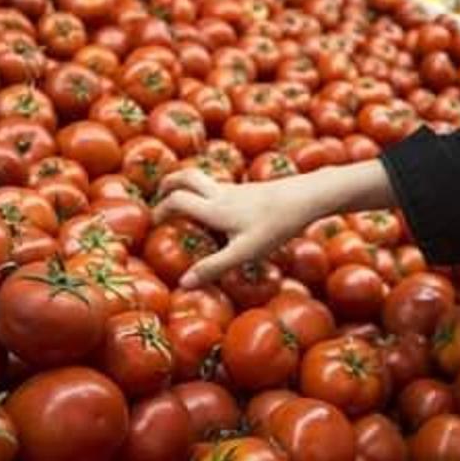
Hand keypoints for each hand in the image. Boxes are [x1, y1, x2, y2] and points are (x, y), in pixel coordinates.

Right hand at [152, 160, 395, 287]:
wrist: (306, 198)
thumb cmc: (276, 226)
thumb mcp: (245, 252)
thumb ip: (214, 268)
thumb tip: (184, 284)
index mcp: (214, 208)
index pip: (176, 200)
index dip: (160, 210)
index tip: (153, 224)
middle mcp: (221, 193)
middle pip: (186, 175)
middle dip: (168, 183)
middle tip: (159, 196)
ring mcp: (236, 189)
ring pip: (204, 179)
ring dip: (188, 186)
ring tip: (183, 204)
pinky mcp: (250, 190)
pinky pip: (220, 187)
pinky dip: (208, 193)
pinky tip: (218, 211)